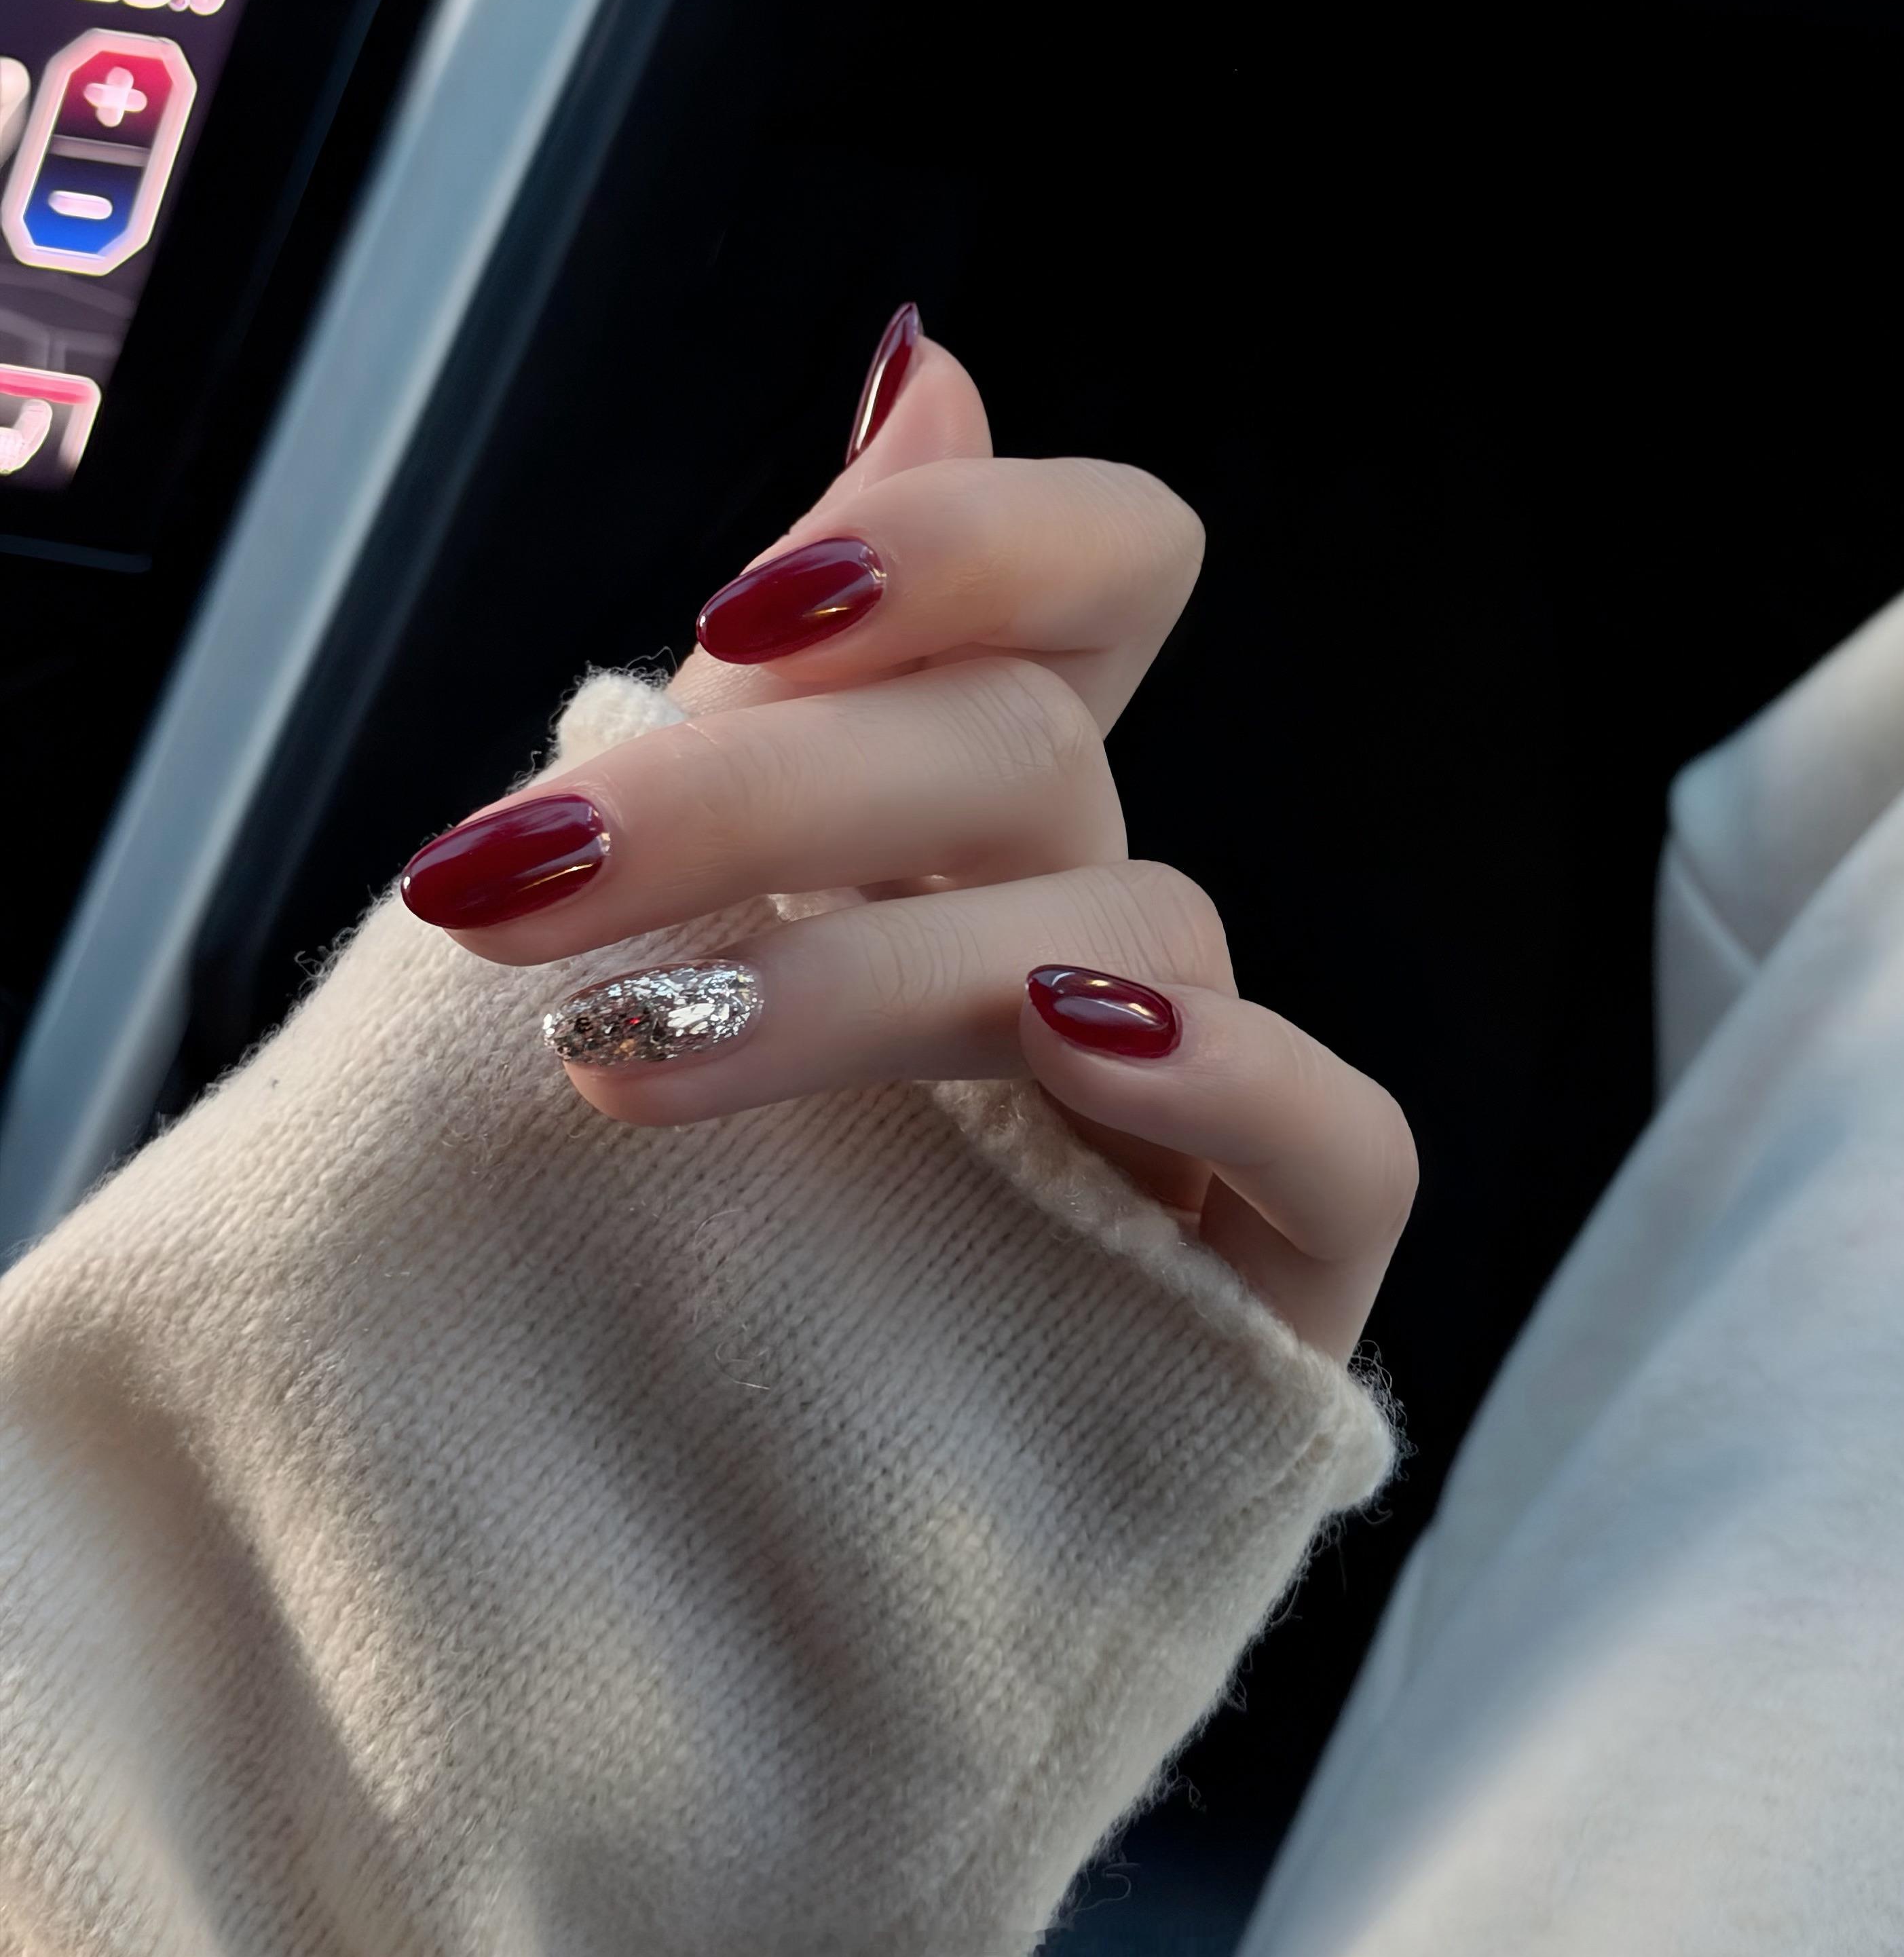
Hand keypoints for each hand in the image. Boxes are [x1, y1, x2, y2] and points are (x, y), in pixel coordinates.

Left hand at [399, 314, 1415, 1359]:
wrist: (652, 1607)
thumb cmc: (645, 1250)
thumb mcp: (677, 924)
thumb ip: (815, 662)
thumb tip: (923, 349)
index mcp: (977, 816)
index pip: (1097, 570)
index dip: (966, 537)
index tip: (737, 611)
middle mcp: (1097, 920)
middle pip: (1033, 742)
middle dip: (770, 784)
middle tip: (511, 883)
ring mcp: (1193, 1105)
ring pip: (1121, 921)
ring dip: (869, 964)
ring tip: (619, 1062)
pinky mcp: (1263, 1289)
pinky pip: (1340, 1139)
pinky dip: (1213, 1064)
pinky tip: (1074, 1043)